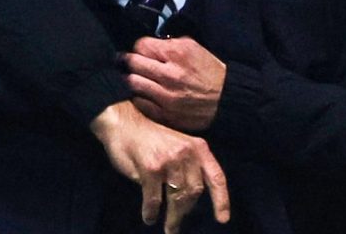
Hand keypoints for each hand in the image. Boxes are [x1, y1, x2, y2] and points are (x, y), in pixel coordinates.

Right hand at [90, 101, 229, 233]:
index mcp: (197, 148)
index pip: (216, 177)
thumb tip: (189, 199)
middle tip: (177, 226)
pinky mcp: (151, 169)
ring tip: (169, 228)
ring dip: (173, 217)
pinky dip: (151, 212)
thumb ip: (188, 167)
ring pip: (177, 198)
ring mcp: (169, 161)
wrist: (123, 123)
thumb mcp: (179, 146)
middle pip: (194, 192)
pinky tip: (149, 217)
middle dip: (186, 212)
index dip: (221, 200)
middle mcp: (186, 154)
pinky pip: (155, 199)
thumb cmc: (151, 138)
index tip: (222, 219)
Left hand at [121, 36, 225, 131]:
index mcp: (177, 54)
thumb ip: (169, 44)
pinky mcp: (166, 115)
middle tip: (127, 63)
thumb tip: (147, 46)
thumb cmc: (210, 73)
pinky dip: (139, 97)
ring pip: (132, 84)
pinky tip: (143, 94)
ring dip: (131, 79)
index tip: (140, 51)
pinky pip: (140, 104)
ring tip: (133, 78)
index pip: (140, 45)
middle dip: (128, 61)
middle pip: (132, 63)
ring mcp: (166, 97)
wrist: (227, 100)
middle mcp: (169, 75)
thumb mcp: (193, 48)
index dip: (139, 48)